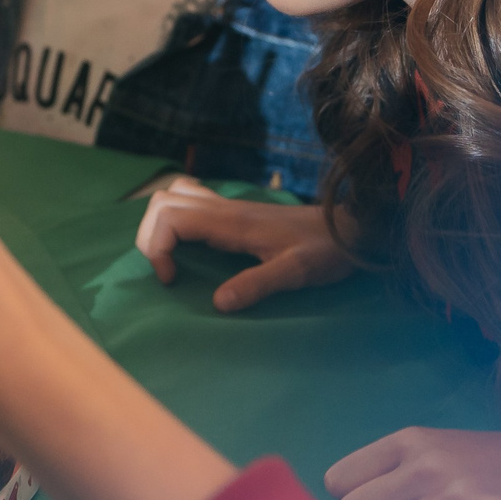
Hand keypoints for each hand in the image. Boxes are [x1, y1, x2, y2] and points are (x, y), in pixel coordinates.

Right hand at [134, 175, 355, 310]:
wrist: (350, 229)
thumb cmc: (326, 250)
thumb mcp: (297, 272)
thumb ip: (258, 284)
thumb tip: (218, 303)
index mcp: (231, 221)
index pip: (169, 216)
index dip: (156, 247)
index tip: (172, 280)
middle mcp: (223, 208)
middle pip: (162, 202)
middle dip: (150, 237)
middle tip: (168, 272)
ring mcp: (228, 207)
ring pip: (174, 196)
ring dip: (160, 225)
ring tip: (172, 259)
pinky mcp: (235, 212)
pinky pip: (190, 201)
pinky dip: (176, 219)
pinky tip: (190, 245)